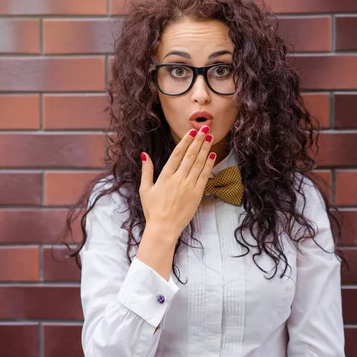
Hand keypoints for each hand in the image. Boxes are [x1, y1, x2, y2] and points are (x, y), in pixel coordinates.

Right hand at [139, 126, 215, 241]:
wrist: (163, 228)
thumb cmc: (152, 210)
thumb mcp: (145, 189)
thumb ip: (146, 171)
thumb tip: (144, 155)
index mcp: (165, 176)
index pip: (177, 154)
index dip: (185, 141)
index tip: (192, 132)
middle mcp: (178, 179)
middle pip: (190, 155)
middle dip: (198, 140)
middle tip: (204, 128)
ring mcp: (189, 186)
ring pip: (198, 164)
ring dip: (205, 149)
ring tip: (209, 137)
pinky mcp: (197, 194)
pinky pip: (204, 176)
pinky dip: (208, 165)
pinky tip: (212, 155)